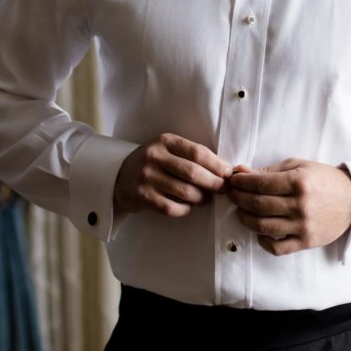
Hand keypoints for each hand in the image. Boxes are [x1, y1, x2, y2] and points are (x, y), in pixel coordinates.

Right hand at [114, 133, 232, 217]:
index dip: (216, 164)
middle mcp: (155, 157)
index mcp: (165, 141)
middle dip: (214, 183)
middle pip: (193, 172)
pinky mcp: (143, 196)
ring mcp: (147, 177)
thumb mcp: (168, 150)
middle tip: (224, 189)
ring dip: (201, 198)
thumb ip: (190, 155)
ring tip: (206, 198)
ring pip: (184, 192)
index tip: (229, 172)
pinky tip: (188, 207)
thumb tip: (223, 169)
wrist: (120, 175)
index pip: (197, 152)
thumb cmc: (154, 163)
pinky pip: (172, 208)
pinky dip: (185, 209)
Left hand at [228, 158, 350, 255]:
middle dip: (238, 198)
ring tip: (240, 210)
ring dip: (245, 218)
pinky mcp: (306, 242)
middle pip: (258, 204)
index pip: (260, 183)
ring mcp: (302, 226)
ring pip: (263, 226)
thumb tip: (241, 172)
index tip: (232, 180)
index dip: (241, 182)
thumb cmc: (323, 179)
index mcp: (299, 182)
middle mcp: (300, 205)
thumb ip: (269, 170)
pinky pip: (277, 248)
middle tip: (231, 193)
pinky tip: (259, 232)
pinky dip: (263, 241)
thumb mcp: (298, 166)